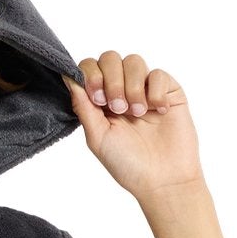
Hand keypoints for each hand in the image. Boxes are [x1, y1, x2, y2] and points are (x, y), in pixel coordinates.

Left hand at [67, 51, 204, 198]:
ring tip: (137, 114)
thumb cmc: (128, 164)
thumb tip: (67, 77)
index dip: (90, 75)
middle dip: (111, 80)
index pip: (90, 67)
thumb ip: (82, 106)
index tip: (97, 99)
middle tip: (118, 109)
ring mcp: (145, 89)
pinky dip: (155, 92)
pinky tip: (158, 112)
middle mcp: (122, 90)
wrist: (162, 179)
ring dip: (132, 87)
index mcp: (101, 101)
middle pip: (110, 57)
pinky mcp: (168, 90)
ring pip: (133, 61)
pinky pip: (157, 73)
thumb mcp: (97, 137)